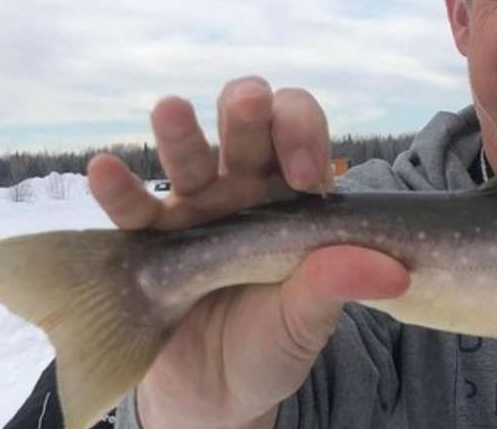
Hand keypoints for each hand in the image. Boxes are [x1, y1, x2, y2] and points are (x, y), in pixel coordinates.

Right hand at [86, 76, 408, 427]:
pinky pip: (131, 210)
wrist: (220, 391)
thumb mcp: (311, 320)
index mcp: (293, 196)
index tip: (306, 176)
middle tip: (252, 104)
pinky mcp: (150, 243)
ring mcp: (195, 209)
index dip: (304, 137)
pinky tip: (105, 169)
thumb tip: (391, 271)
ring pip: (188, 157)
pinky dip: (117, 189)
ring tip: (171, 110)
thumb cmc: (275, 340)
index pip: (301, 137)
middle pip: (246, 129)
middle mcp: (244, 189)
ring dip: (181, 133)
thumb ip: (339, 287)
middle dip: (249, 111)